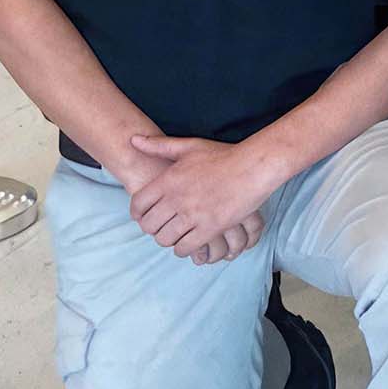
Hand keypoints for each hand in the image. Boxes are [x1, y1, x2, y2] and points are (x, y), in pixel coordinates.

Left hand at [120, 131, 285, 256]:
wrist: (255, 167)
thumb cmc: (224, 155)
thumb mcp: (189, 146)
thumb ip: (159, 145)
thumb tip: (132, 140)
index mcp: (168, 180)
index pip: (138, 205)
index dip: (138, 214)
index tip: (145, 216)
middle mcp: (176, 199)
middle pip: (149, 226)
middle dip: (153, 228)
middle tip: (163, 226)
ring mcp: (193, 215)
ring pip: (165, 239)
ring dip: (168, 238)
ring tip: (177, 233)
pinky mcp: (209, 228)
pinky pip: (185, 248)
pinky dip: (183, 248)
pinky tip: (190, 241)